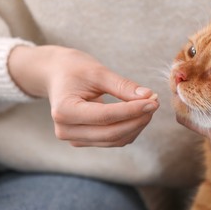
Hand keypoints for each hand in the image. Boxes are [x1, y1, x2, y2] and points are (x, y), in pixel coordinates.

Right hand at [8, 45, 158, 146]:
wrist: (56, 75)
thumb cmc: (74, 69)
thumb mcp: (98, 72)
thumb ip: (123, 86)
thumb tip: (148, 96)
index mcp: (64, 110)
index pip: (105, 116)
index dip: (132, 110)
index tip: (153, 100)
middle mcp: (65, 130)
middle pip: (111, 133)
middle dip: (137, 120)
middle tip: (155, 102)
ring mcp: (74, 138)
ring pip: (114, 140)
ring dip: (136, 126)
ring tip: (149, 106)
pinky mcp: (84, 140)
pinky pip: (112, 140)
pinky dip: (129, 129)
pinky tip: (139, 114)